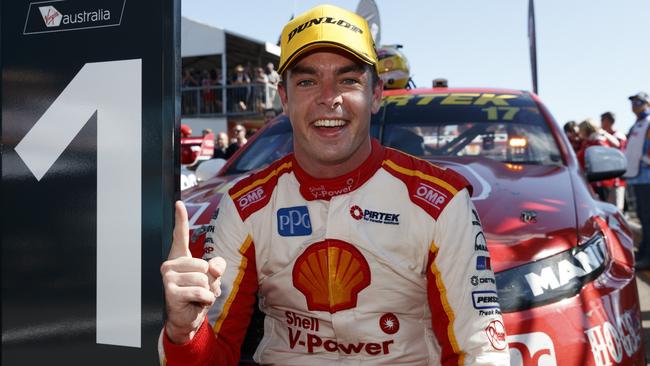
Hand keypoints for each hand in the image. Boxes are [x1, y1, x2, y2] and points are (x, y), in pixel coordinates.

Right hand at [161, 201, 225, 343]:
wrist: (187, 317)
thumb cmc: (198, 294)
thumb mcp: (212, 277)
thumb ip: (217, 266)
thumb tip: (213, 268)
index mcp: (180, 257)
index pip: (180, 235)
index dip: (180, 218)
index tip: (179, 203)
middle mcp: (170, 264)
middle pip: (204, 265)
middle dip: (210, 281)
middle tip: (200, 289)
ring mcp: (168, 278)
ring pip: (203, 280)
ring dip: (208, 291)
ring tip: (198, 296)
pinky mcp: (171, 292)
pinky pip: (200, 292)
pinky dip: (206, 300)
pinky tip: (197, 304)